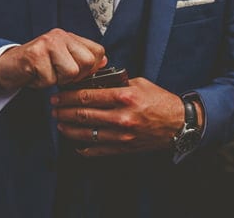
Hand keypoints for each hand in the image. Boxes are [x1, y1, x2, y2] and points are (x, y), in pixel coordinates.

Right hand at [0, 28, 106, 88]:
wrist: (6, 67)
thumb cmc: (35, 66)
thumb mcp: (61, 59)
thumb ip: (81, 59)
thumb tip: (104, 62)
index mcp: (68, 36)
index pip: (98, 52)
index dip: (90, 69)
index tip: (74, 73)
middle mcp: (59, 36)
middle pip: (87, 63)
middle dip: (75, 77)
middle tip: (57, 74)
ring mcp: (47, 43)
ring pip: (71, 72)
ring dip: (57, 80)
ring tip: (45, 74)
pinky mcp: (35, 55)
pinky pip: (50, 79)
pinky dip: (41, 83)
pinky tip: (33, 75)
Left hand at [51, 78, 183, 156]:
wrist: (180, 124)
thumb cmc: (160, 101)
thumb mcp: (139, 84)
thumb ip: (116, 83)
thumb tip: (93, 82)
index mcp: (124, 97)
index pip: (87, 96)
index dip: (68, 96)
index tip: (57, 95)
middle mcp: (122, 116)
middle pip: (83, 114)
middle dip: (63, 111)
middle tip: (53, 109)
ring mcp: (122, 134)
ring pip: (86, 133)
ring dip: (68, 128)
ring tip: (59, 123)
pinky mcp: (124, 148)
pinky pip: (98, 150)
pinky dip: (83, 147)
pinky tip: (75, 142)